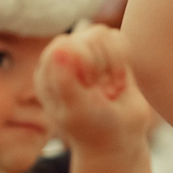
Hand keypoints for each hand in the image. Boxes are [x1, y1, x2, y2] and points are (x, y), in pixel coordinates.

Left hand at [37, 25, 150, 155]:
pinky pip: (117, 38)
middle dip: (100, 66)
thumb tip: (61, 47)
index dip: (83, 63)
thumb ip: (66, 81)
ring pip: (101, 34)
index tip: (89, 89)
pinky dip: (123, 61)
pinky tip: (118, 83)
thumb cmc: (93, 128)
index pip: (64, 45)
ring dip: (113, 65)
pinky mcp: (108, 53)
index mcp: (49, 72)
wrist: (119, 138)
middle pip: (85, 37)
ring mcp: (87, 54)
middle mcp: (65, 59)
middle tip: (101, 94)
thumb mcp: (77, 110)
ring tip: (110, 90)